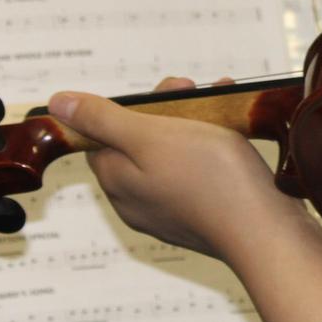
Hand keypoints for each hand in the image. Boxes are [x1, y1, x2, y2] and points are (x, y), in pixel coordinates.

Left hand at [47, 88, 301, 260]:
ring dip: (194, 125)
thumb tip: (57, 104)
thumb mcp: (151, 135)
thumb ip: (102, 119)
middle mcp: (135, 202)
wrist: (264, 232)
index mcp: (116, 181)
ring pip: (171, 156)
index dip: (135, 105)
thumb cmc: (210, 179)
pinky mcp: (199, 219)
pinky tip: (236, 136)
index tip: (171, 90)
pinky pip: (195, 176)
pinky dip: (211, 150)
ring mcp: (168, 213)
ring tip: (224, 105)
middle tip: (199, 93)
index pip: (105, 133)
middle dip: (169, 111)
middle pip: (139, 142)